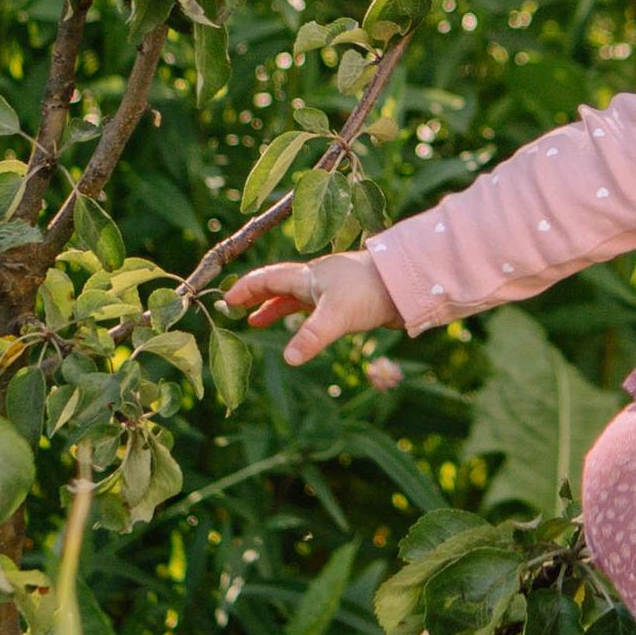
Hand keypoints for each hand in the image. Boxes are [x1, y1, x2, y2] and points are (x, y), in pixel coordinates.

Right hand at [227, 248, 397, 366]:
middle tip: (237, 312)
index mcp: (309, 275)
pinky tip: (302, 328)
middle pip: (279, 286)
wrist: (409, 284)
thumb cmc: (371, 291)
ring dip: (277, 308)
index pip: (268, 279)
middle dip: (257, 299)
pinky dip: (302, 317)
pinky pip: (315, 307)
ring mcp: (334, 289)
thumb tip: (289, 359)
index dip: (245, 289)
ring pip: (297, 297)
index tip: (226, 300)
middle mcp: (318, 279)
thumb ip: (312, 337)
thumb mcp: (336, 315)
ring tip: (259, 322)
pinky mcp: (349, 300)